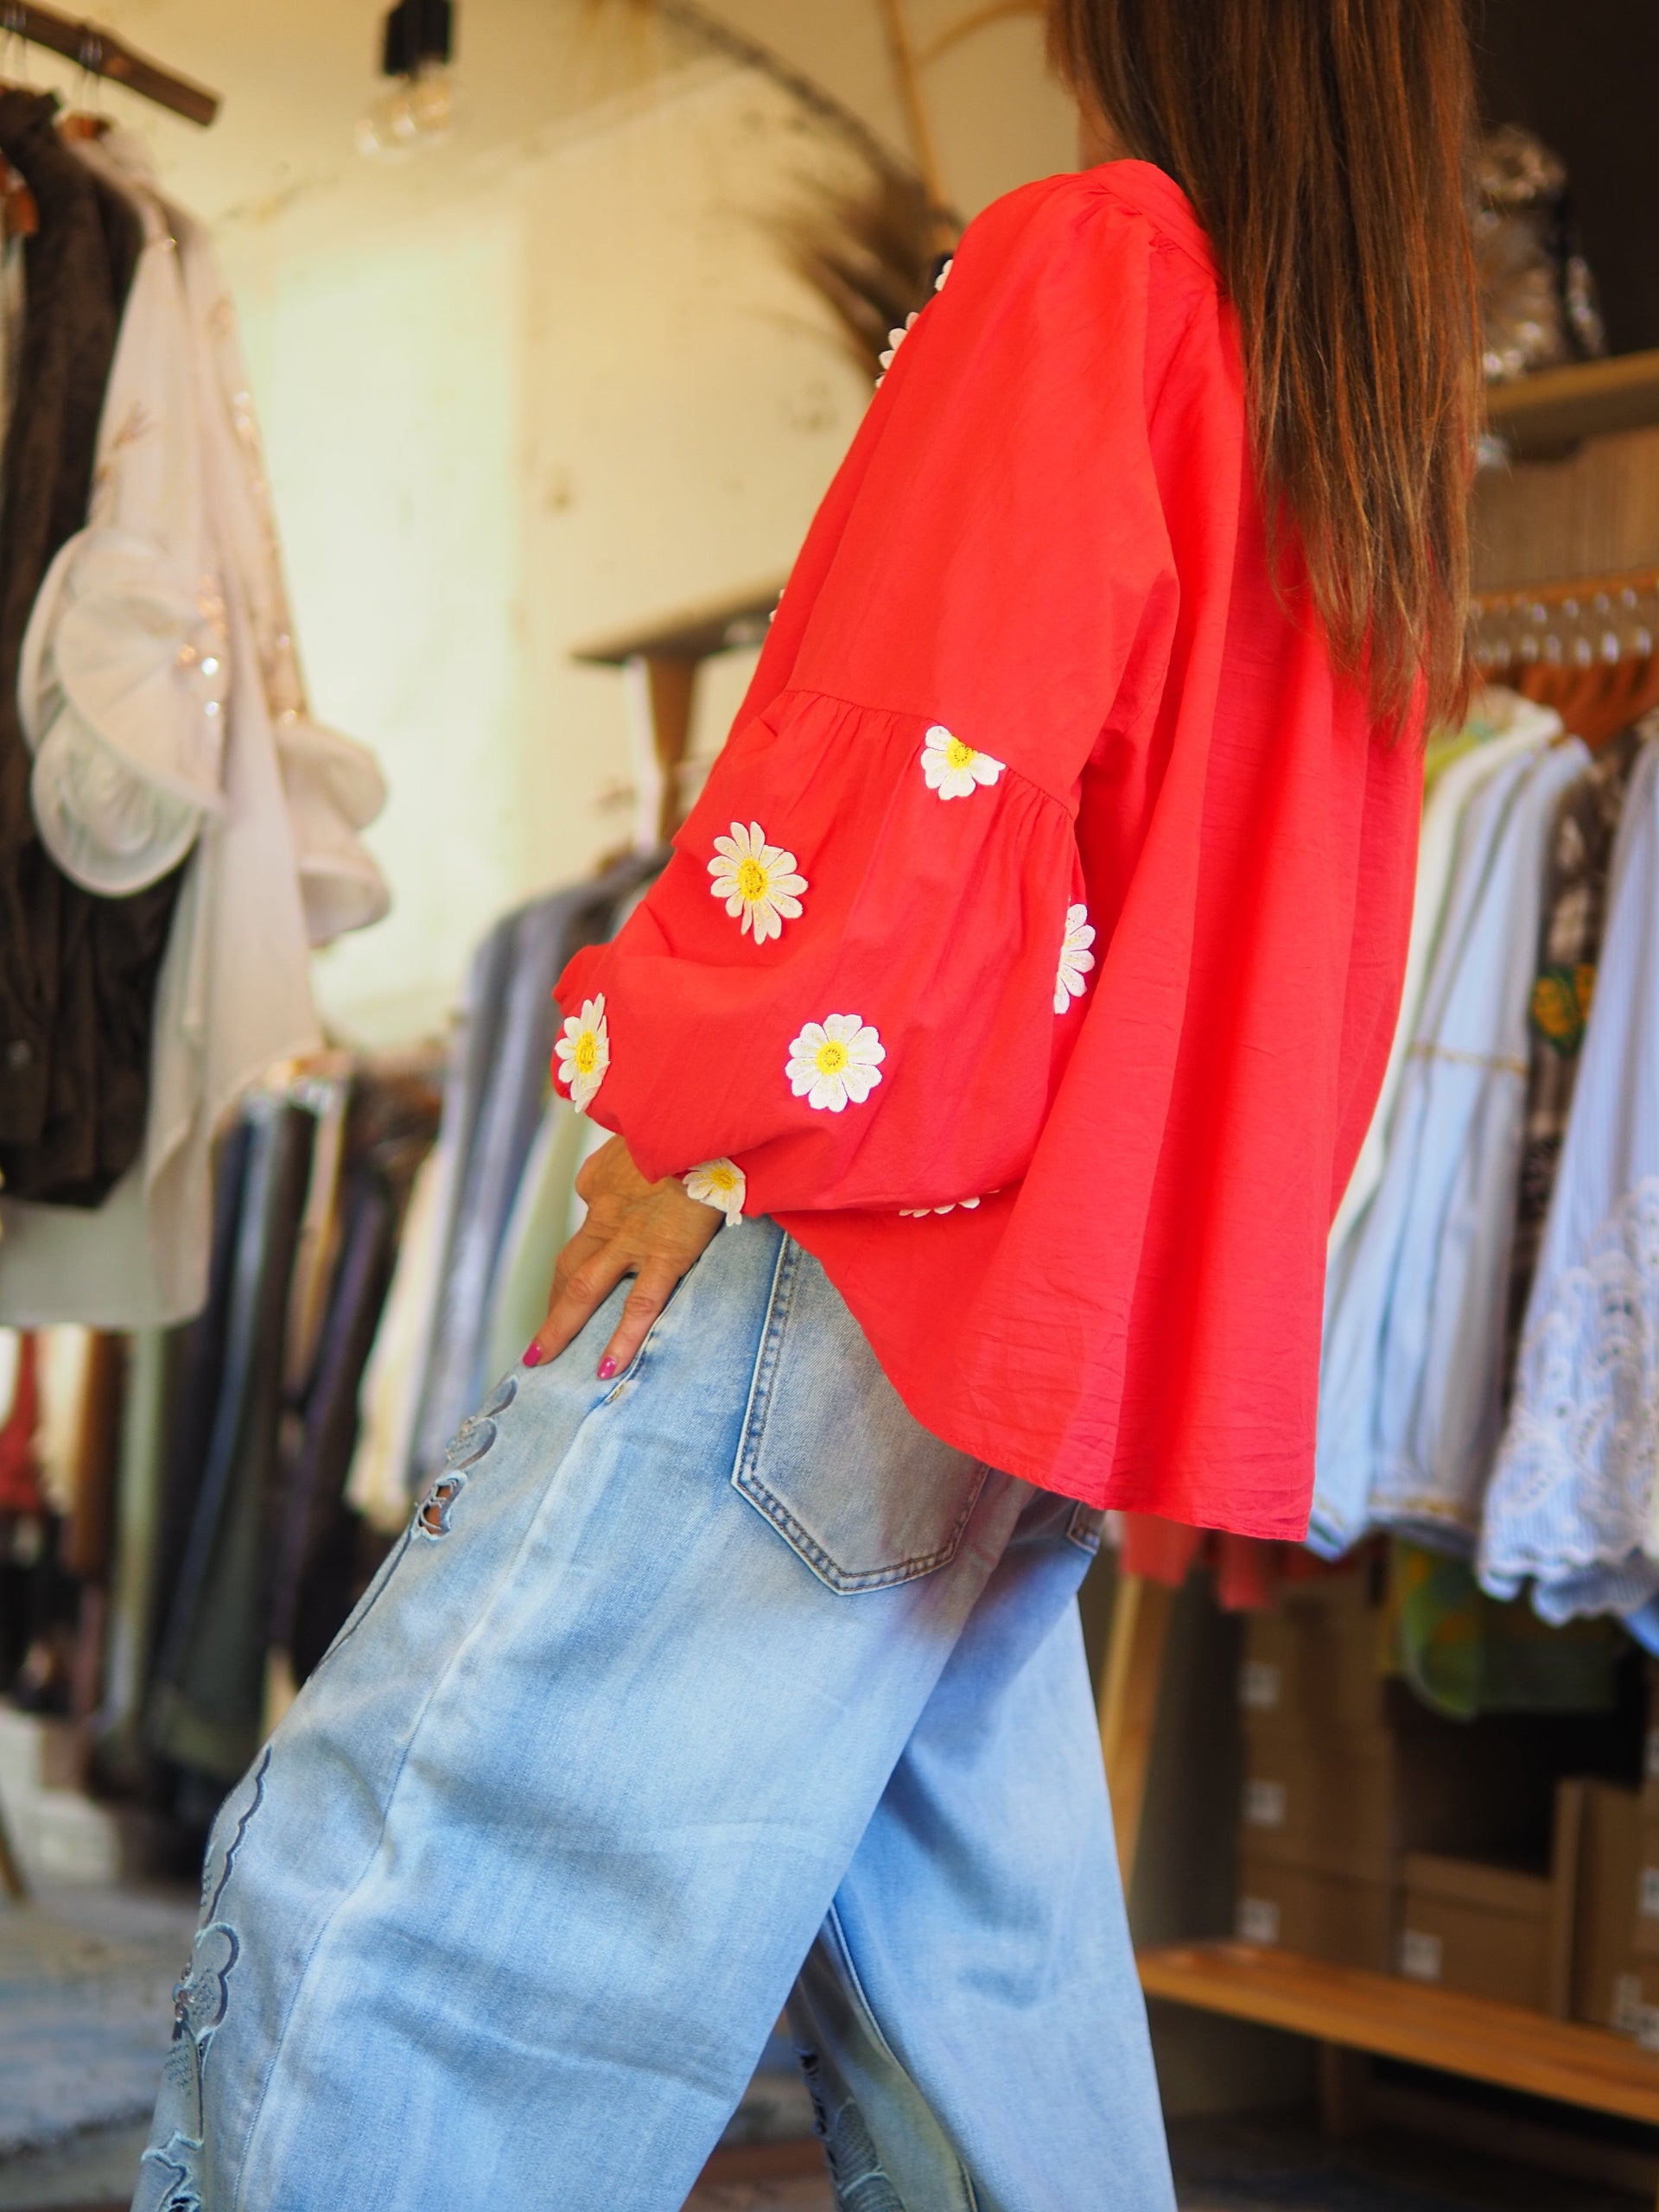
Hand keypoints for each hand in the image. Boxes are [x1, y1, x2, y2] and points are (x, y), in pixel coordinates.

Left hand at [525, 1136, 722, 1378]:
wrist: (701, 1121)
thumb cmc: (679, 1120)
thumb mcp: (639, 1132)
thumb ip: (626, 1158)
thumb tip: (612, 1181)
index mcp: (604, 1181)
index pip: (588, 1220)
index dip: (582, 1253)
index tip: (584, 1273)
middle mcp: (607, 1213)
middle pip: (571, 1265)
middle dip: (555, 1302)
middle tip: (541, 1340)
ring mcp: (632, 1238)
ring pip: (584, 1289)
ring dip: (560, 1327)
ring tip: (543, 1361)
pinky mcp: (666, 1254)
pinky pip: (639, 1305)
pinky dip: (621, 1340)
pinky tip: (606, 1369)